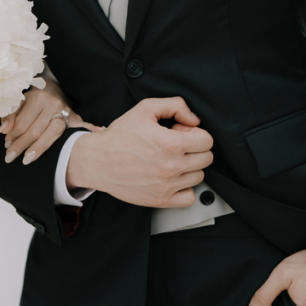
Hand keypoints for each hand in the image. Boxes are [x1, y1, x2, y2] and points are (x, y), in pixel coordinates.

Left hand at [0, 78, 100, 165]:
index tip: (6, 144)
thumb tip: (3, 130)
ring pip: (49, 136)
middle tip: (10, 156)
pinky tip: (36, 155)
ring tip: (24, 160)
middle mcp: (53, 104)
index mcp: (38, 97)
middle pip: (34, 131)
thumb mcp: (20, 102)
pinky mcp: (74, 121)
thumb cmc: (34, 100)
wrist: (55, 92)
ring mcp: (65, 113)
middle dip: (20, 146)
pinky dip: (47, 148)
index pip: (22, 123)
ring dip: (35, 150)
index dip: (12, 136)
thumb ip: (9, 115)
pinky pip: (60, 138)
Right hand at [66, 97, 212, 206]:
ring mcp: (167, 186)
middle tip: (176, 145)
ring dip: (189, 167)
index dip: (195, 132)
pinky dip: (184, 188)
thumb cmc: (120, 135)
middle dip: (194, 148)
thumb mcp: (145, 108)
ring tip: (170, 159)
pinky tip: (172, 177)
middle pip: (206, 158)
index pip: (207, 140)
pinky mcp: (161, 200)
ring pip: (199, 176)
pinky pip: (189, 197)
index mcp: (171, 144)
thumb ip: (175, 105)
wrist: (98, 160)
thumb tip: (194, 119)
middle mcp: (171, 167)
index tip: (180, 132)